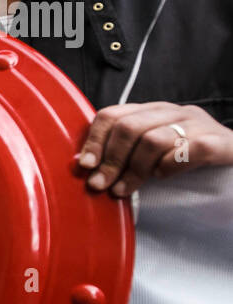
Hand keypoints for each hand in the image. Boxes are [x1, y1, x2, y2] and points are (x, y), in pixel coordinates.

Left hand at [77, 103, 232, 196]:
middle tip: (101, 185)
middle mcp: (175, 113)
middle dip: (110, 160)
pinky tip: (163, 177)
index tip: (85, 165)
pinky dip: (171, 165)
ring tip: (125, 190)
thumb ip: (124, 155)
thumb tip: (84, 167)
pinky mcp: (223, 143)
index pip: (113, 115)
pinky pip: (190, 149)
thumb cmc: (189, 166)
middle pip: (129, 127)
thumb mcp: (152, 155)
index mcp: (153, 113)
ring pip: (154, 139)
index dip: (95, 140)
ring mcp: (201, 125)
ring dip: (134, 169)